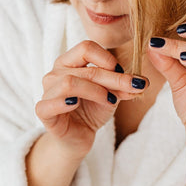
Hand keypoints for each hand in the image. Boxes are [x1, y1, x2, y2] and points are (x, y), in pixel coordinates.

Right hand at [36, 40, 147, 157]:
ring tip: (110, 101)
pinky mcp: (43, 111)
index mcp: (69, 63)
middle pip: (85, 69)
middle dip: (113, 79)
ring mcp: (47, 92)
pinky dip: (64, 102)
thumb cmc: (91, 111)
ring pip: (69, 83)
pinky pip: (49, 103)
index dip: (107, 59)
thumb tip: (142, 82)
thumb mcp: (111, 95)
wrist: (79, 137)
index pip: (86, 48)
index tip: (122, 73)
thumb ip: (123, 86)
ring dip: (95, 91)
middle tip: (133, 88)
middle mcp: (55, 74)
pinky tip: (76, 105)